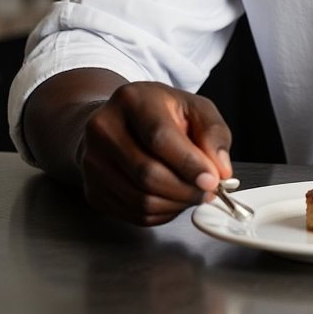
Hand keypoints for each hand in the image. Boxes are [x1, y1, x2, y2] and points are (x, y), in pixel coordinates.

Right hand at [77, 81, 233, 225]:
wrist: (118, 121)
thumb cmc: (161, 113)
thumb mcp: (195, 108)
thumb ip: (213, 133)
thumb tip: (220, 169)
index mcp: (132, 99)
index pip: (159, 137)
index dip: (188, 163)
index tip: (213, 179)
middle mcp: (104, 129)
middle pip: (147, 173)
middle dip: (186, 189)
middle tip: (209, 191)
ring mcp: (92, 161)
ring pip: (140, 199)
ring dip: (176, 204)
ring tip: (193, 193)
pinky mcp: (92, 189)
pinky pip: (132, 214)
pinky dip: (161, 213)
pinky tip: (173, 198)